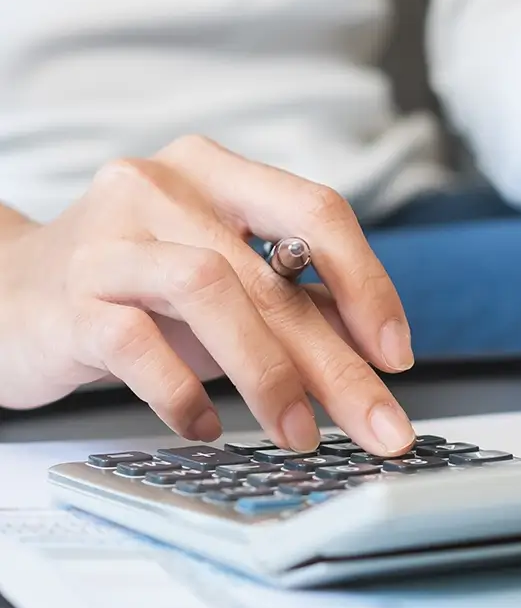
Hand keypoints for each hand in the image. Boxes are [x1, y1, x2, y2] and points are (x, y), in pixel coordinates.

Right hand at [0, 136, 416, 454]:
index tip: (395, 354)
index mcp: (219, 174)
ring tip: (297, 433)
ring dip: (267, 374)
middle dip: (338, 362)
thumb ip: (292, 304)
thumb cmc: (137, 292)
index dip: (367, 285)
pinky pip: (136, 343)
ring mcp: (111, 236)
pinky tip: (204, 427)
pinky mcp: (68, 297)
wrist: (8, 298)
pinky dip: (181, 393)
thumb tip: (375, 359)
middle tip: (381, 426)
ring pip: (210, 291)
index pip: (318, 212)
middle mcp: (166, 187)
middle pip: (273, 274)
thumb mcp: (224, 286)